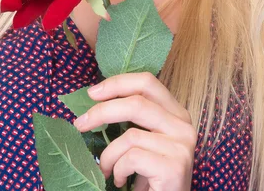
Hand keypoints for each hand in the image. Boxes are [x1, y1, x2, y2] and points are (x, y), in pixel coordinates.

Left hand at [73, 72, 197, 190]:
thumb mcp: (145, 140)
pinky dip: (118, 170)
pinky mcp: (174, 167)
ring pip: (131, 135)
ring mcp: (181, 146)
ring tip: (105, 169)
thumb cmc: (152, 176)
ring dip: (109, 155)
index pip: (147, 82)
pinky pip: (132, 158)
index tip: (92, 93)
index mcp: (176, 113)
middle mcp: (183, 125)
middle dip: (102, 112)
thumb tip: (95, 98)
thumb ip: (133, 118)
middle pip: (136, 102)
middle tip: (80, 124)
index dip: (118, 83)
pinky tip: (121, 181)